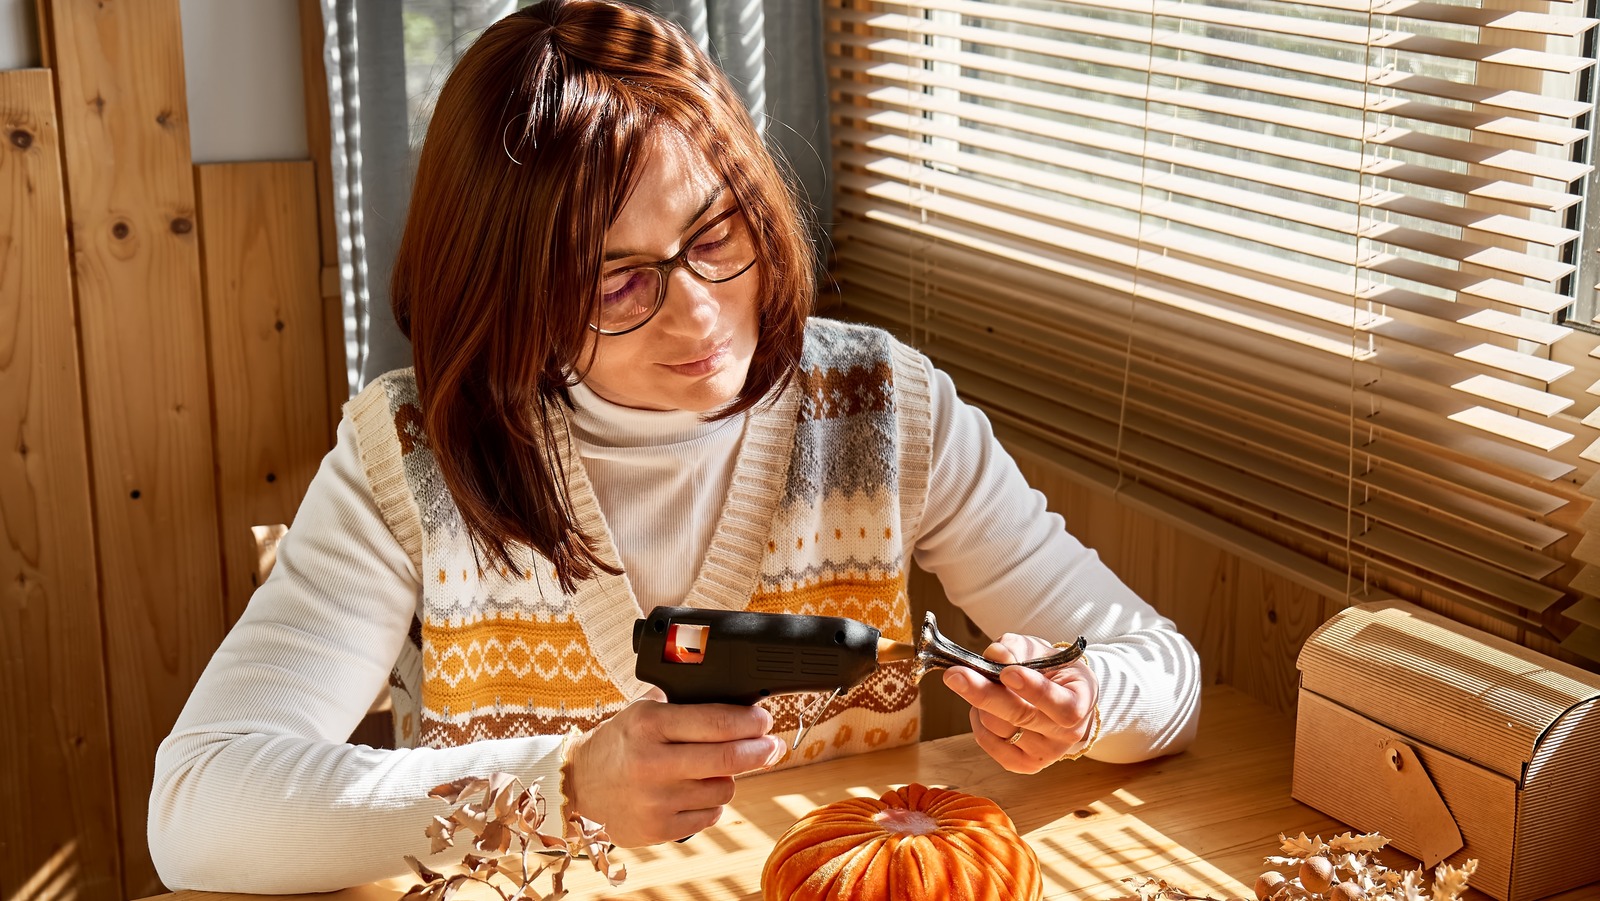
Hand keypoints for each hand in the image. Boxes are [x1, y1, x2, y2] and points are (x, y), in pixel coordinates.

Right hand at [563, 688, 785, 845]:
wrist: (578, 785)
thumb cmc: (620, 743)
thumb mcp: (644, 710)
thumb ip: (686, 705)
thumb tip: (741, 705)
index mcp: (649, 723)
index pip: (717, 721)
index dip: (751, 722)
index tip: (765, 722)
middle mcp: (652, 762)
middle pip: (729, 758)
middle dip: (761, 750)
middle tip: (772, 745)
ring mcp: (656, 799)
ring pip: (724, 788)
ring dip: (729, 777)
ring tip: (712, 769)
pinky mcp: (659, 829)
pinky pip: (710, 815)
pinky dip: (711, 803)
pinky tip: (695, 791)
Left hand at [941, 633, 1098, 773]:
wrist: (1059, 699)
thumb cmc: (1049, 671)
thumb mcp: (1038, 650)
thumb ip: (1016, 649)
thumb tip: (996, 655)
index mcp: (1081, 701)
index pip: (1061, 705)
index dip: (1034, 690)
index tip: (1007, 672)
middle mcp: (1068, 734)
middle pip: (1020, 717)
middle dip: (984, 693)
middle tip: (955, 674)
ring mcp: (1046, 754)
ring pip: (997, 727)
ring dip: (980, 702)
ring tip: (985, 686)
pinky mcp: (1023, 765)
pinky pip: (988, 742)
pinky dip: (978, 720)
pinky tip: (983, 707)